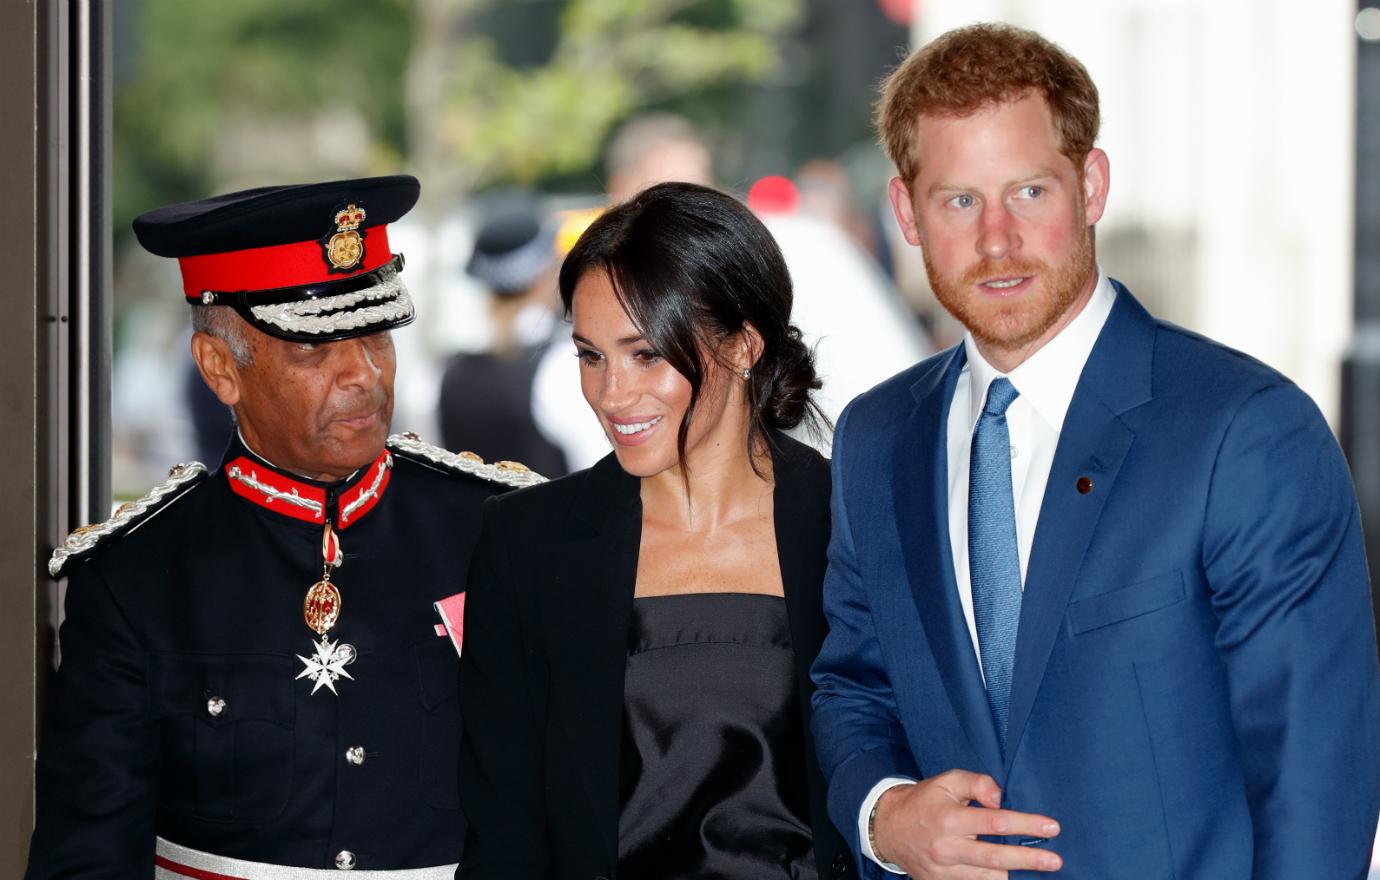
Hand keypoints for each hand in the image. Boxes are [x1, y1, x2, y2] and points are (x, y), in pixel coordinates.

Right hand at [871, 770, 1061, 878]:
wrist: (890, 830)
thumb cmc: (924, 801)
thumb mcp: (946, 781)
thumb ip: (977, 783)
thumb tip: (1002, 798)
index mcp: (949, 819)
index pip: (994, 822)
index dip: (1025, 824)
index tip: (1051, 826)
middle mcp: (947, 848)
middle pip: (995, 858)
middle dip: (1028, 860)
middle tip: (1055, 860)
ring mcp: (945, 871)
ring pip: (988, 879)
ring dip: (1015, 876)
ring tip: (1041, 872)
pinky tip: (1013, 878)